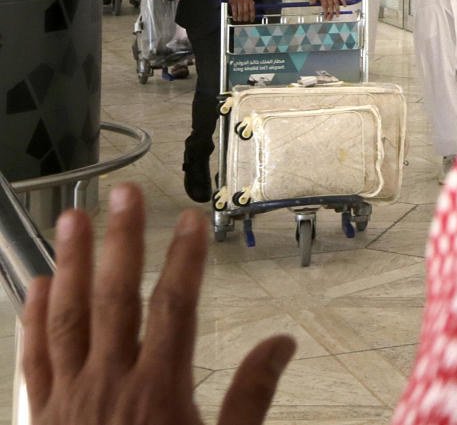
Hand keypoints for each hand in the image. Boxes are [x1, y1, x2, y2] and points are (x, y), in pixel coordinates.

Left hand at [22, 184, 295, 424]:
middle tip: (125, 194)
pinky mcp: (41, 417)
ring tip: (74, 217)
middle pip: (116, 297)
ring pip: (67, 316)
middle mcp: (111, 384)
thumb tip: (282, 342)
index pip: (176, 306)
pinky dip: (34, 318)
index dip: (185, 258)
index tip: (193, 219)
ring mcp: (69, 398)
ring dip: (71, 263)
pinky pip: (34, 359)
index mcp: (159, 392)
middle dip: (122, 241)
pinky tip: (38, 283)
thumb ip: (252, 396)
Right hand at [228, 0, 255, 22]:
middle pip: (246, 11)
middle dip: (245, 17)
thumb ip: (249, 10)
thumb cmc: (242, 2)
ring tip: (239, 20)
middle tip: (244, 21)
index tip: (251, 20)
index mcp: (250, 1)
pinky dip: (235, 15)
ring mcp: (239, 0)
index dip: (252, 16)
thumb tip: (251, 19)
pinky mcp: (233, 1)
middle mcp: (245, 0)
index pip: (252, 9)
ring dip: (240, 17)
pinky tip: (235, 18)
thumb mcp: (247, 4)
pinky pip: (234, 10)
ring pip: (240, 11)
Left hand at [310, 0, 344, 19]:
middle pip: (331, 6)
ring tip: (337, 15)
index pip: (325, 6)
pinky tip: (345, 6)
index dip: (325, 12)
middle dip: (331, 13)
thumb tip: (311, 3)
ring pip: (336, 3)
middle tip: (330, 19)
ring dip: (337, 10)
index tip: (325, 17)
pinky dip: (343, 1)